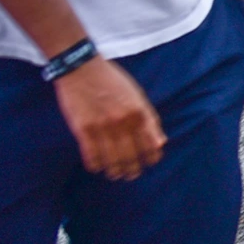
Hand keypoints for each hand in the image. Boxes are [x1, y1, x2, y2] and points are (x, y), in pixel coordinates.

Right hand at [54, 57, 165, 180]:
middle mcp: (123, 122)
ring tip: (116, 175)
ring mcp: (102, 127)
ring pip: (112, 159)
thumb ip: (150, 119)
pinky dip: (95, 165)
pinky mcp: (83, 129)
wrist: (82, 68)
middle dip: (133, 169)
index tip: (150, 163)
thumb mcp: (137, 95)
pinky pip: (91, 155)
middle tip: (131, 174)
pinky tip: (97, 167)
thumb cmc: (112, 80)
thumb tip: (161, 142)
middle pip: (131, 155)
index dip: (151, 157)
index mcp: (139, 112)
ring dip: (115, 171)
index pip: (150, 144)